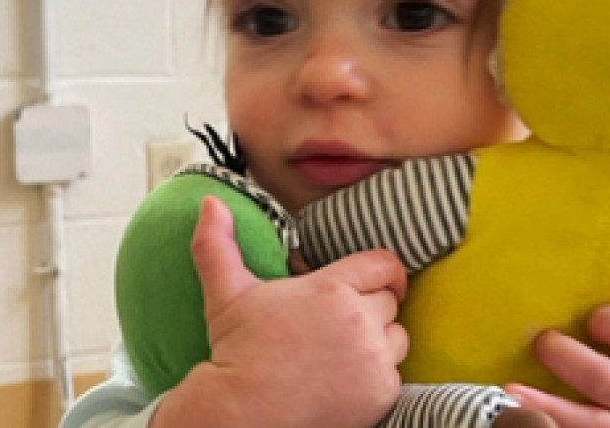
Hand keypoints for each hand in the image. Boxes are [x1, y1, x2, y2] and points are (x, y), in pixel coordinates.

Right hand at [152, 195, 409, 427]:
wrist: (244, 414)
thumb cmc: (236, 351)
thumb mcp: (226, 293)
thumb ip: (218, 243)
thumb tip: (211, 202)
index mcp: (332, 289)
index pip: (385, 264)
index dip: (382, 270)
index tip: (375, 280)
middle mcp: (360, 321)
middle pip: (391, 301)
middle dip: (371, 307)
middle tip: (342, 322)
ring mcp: (374, 359)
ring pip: (397, 338)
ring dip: (379, 341)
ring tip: (346, 351)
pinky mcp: (381, 393)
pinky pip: (395, 375)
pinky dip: (377, 377)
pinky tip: (347, 379)